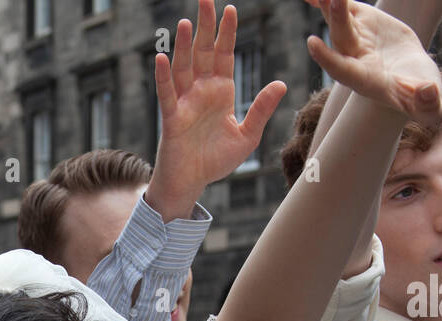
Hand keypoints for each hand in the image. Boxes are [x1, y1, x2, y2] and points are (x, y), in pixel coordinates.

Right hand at [149, 0, 287, 220]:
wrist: (193, 184)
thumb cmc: (216, 160)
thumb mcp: (247, 136)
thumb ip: (261, 109)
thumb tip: (280, 83)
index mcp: (221, 92)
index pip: (224, 55)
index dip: (227, 33)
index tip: (230, 9)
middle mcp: (201, 92)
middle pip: (202, 53)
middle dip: (204, 27)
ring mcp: (185, 103)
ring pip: (183, 68)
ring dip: (182, 46)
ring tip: (184, 22)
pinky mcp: (172, 119)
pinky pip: (167, 95)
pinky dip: (163, 77)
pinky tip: (161, 57)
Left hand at [304, 0, 441, 125]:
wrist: (414, 79)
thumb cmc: (420, 97)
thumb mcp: (427, 104)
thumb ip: (426, 102)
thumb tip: (428, 92)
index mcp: (366, 80)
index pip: (343, 70)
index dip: (327, 58)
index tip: (311, 44)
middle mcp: (354, 59)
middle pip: (342, 38)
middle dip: (337, 19)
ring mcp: (354, 39)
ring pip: (339, 19)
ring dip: (330, 3)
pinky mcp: (359, 22)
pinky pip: (341, 7)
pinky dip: (327, 0)